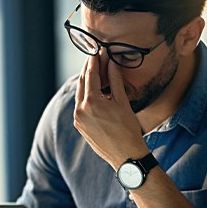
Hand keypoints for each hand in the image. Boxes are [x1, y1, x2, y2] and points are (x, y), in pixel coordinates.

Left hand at [74, 54, 147, 169]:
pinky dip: (86, 96)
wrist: (126, 156)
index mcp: (92, 102)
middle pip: (82, 83)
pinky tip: (94, 92)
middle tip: (94, 58)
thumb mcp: (123, 102)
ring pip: (80, 94)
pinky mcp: (79, 126)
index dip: (94, 61)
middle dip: (88, 70)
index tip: (97, 51)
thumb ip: (115, 81)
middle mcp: (80, 110)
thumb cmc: (128, 130)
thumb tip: (111, 63)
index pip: (91, 75)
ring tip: (94, 72)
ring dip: (86, 82)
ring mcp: (78, 119)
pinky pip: (80, 106)